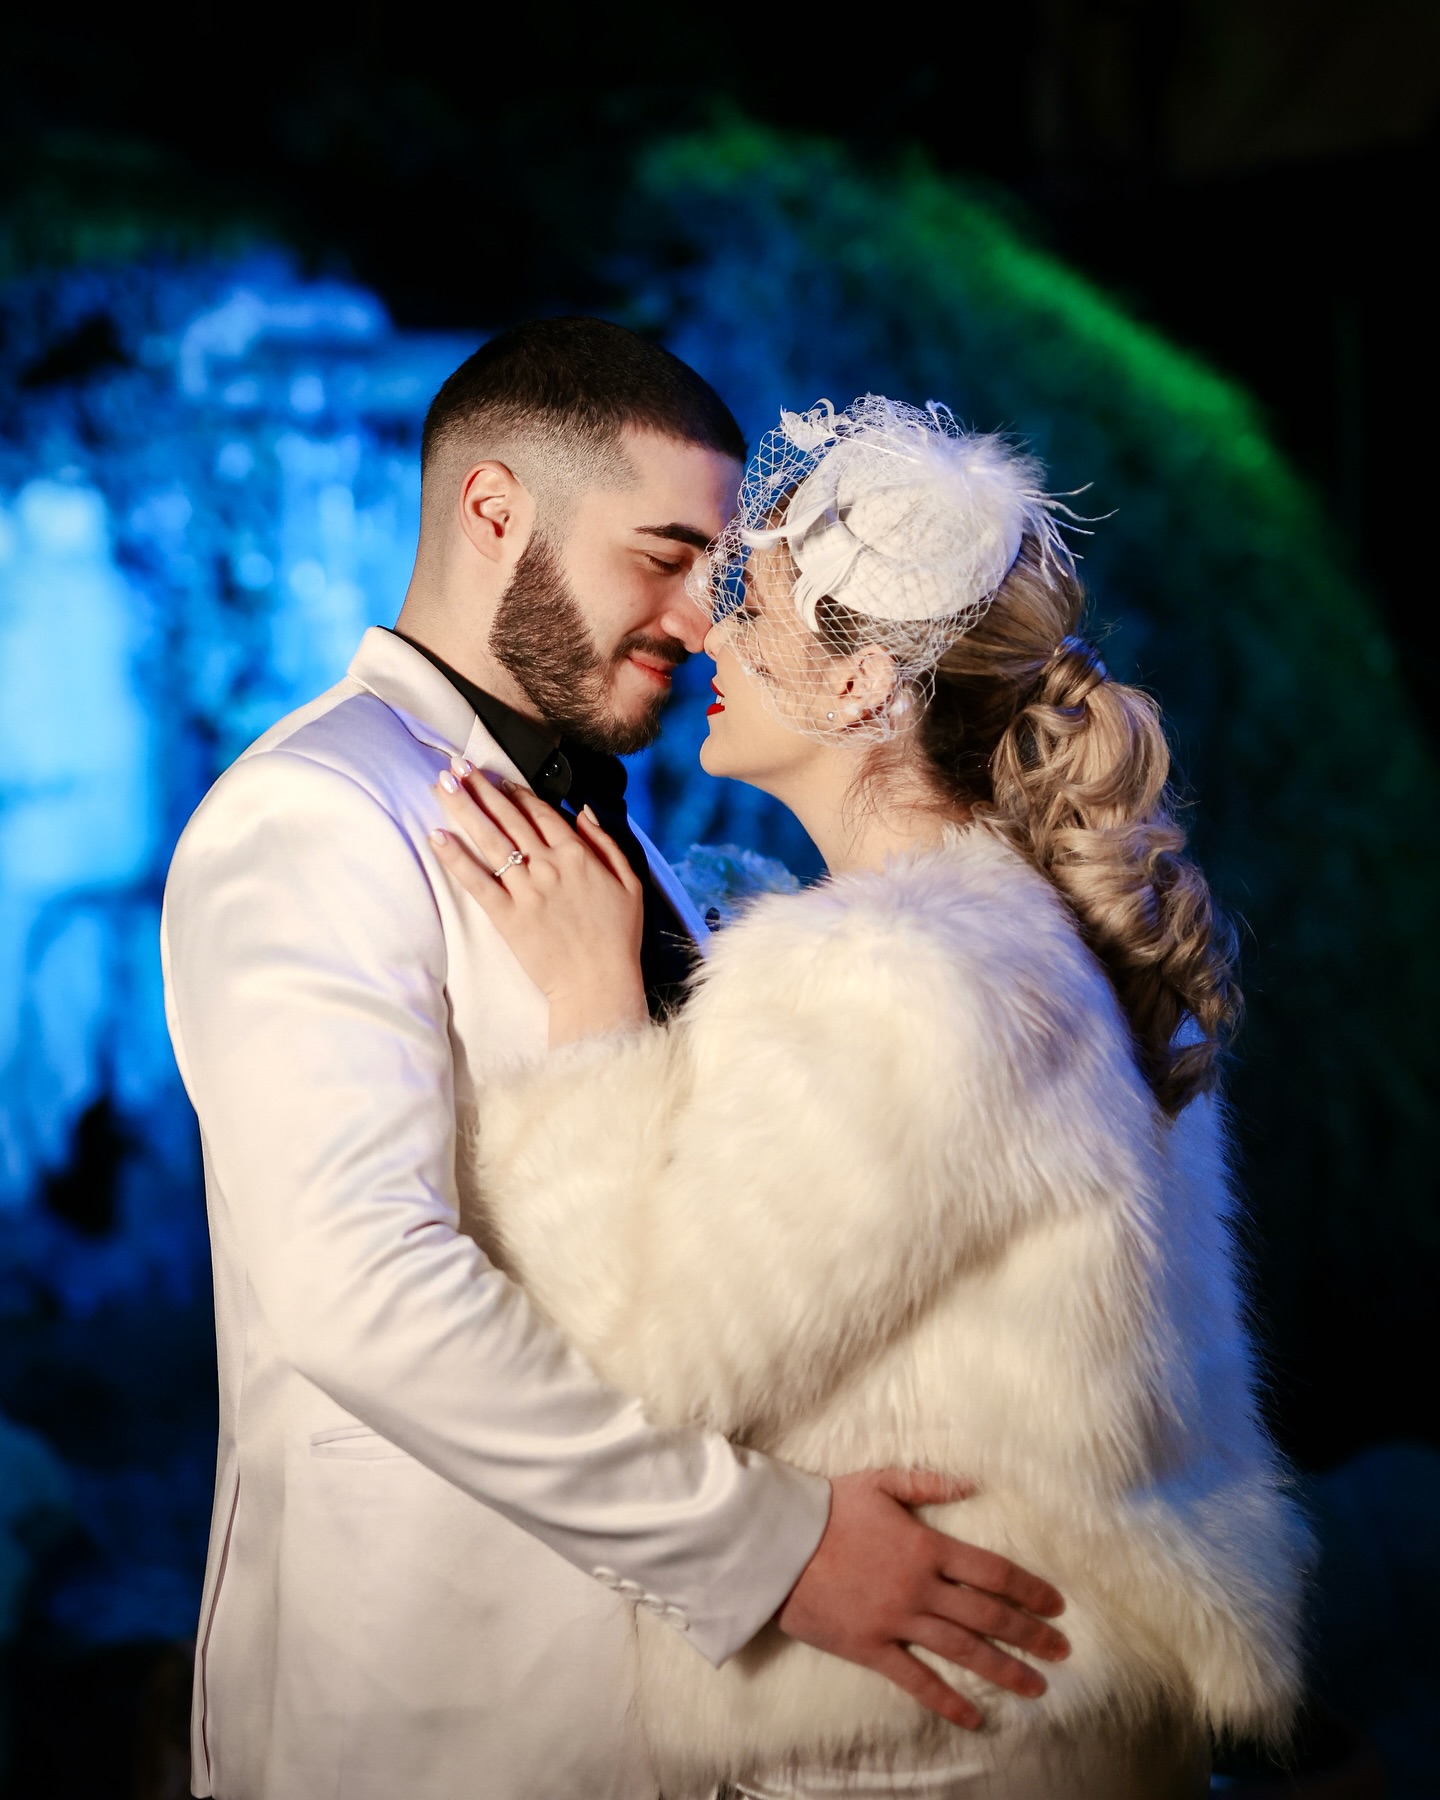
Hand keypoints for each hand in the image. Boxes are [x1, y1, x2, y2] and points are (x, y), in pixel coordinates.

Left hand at [430, 762, 647, 1045]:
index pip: (540, 813)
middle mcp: (549, 866)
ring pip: (490, 840)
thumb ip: (607, 844)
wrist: (599, 985)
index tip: (497, 774)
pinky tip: (437, 836)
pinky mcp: (507, 917)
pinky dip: (455, 858)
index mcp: (578, 856)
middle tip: (457, 764)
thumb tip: (585, 811)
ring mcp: (526, 891)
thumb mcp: (630, 883)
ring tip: (443, 784)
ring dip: (465, 808)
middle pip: (509, 818)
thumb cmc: (618, 938)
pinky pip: (476, 881)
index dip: (516, 792)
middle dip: (482, 788)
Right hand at [775, 1470, 1068, 1730]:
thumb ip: (929, 1482)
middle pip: (988, 1615)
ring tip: (1037, 1687)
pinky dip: (947, 1700)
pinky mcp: (871, 1647)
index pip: (993, 1571)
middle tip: (1062, 1650)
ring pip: (963, 1650)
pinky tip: (974, 1717)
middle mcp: (920, 1586)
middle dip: (1031, 1634)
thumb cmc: (828, 1507)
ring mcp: (897, 1620)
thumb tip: (974, 1482)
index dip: (1030, 1589)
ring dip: (1005, 1670)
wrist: (776, 1542)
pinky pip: (916, 1680)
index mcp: (927, 1545)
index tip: (1057, 1605)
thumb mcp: (880, 1481)